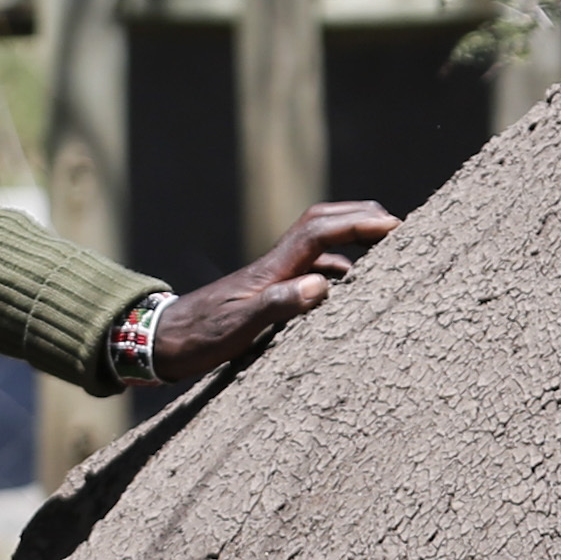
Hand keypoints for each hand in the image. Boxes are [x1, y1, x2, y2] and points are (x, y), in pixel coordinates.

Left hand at [141, 199, 396, 392]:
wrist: (163, 342)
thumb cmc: (199, 336)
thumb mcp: (239, 326)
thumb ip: (279, 305)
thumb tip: (323, 285)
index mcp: (273, 268)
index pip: (322, 231)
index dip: (359, 224)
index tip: (395, 226)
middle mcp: (277, 265)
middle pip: (323, 224)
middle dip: (361, 217)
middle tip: (398, 226)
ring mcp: (274, 278)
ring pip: (322, 248)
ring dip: (354, 243)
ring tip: (387, 255)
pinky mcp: (271, 293)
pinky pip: (314, 272)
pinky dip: (339, 273)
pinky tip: (351, 292)